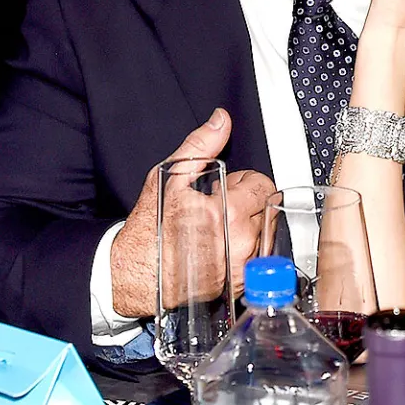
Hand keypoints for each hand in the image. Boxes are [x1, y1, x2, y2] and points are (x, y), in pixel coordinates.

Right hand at [109, 110, 275, 320]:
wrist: (137, 273)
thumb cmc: (150, 229)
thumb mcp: (169, 178)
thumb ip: (200, 146)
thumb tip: (220, 121)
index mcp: (227, 212)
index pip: (263, 186)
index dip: (244, 183)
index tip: (227, 189)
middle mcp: (240, 242)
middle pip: (267, 209)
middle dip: (248, 203)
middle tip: (221, 207)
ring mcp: (242, 266)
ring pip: (265, 233)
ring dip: (249, 227)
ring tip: (219, 229)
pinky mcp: (240, 284)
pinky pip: (258, 258)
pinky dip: (246, 251)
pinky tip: (220, 248)